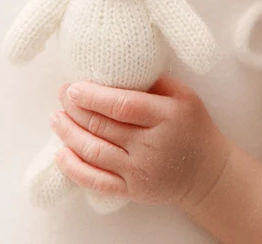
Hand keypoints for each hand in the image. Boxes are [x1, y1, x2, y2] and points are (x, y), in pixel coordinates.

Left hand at [51, 76, 231, 207]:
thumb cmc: (194, 126)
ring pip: (94, 152)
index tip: (74, 86)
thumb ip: (156, 83)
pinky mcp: (131, 190)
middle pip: (103, 126)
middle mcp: (151, 143)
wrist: (206, 171)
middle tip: (62, 95)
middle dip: (76, 109)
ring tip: (55, 119)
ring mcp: (139, 169)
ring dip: (69, 134)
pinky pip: (96, 180)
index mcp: (166, 115)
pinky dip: (74, 168)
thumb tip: (121, 71)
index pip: (122, 105)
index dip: (94, 96)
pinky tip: (61, 154)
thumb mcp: (185, 96)